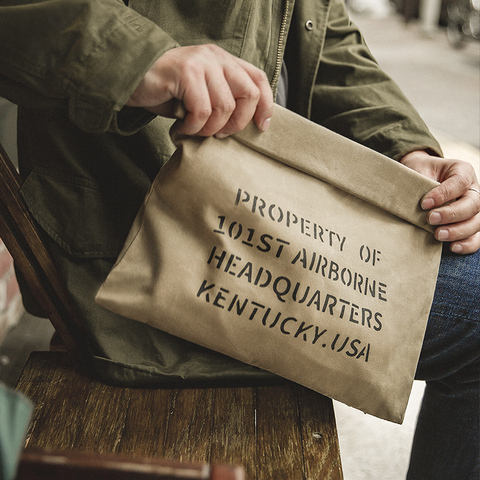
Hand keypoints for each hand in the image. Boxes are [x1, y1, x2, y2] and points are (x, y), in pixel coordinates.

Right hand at [126, 44, 273, 137]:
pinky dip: (194, 127)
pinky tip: (183, 127)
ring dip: (211, 128)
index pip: (258, 79)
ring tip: (195, 130)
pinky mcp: (186, 72)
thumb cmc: (168, 92)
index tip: (262, 126)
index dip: (266, 105)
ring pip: (225, 106)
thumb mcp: (201, 95)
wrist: (131, 79)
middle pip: (249, 93)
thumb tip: (244, 125)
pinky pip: (202, 110)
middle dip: (238, 123)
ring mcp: (201, 62)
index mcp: (224, 62)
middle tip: (220, 135)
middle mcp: (216, 58)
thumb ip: (222, 100)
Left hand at [401, 151, 479, 253]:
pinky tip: (452, 247)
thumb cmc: (419, 173)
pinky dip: (467, 244)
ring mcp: (474, 208)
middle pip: (473, 204)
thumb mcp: (418, 170)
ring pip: (477, 222)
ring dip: (458, 231)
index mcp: (462, 171)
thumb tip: (413, 199)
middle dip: (452, 214)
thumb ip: (420, 181)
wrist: (419, 178)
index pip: (460, 182)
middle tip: (430, 219)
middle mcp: (473, 190)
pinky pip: (477, 237)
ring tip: (438, 235)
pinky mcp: (470, 224)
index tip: (424, 203)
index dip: (444, 194)